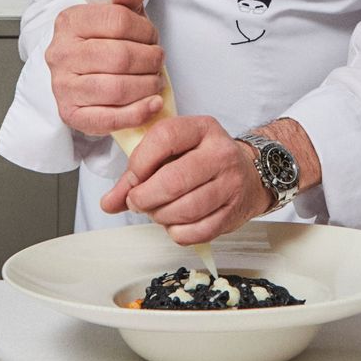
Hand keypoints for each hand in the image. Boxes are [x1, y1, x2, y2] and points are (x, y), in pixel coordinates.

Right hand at [46, 0, 164, 136]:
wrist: (79, 73)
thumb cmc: (103, 42)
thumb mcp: (116, 15)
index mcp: (69, 22)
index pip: (117, 21)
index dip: (145, 30)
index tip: (151, 37)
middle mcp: (61, 54)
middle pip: (120, 57)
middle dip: (150, 60)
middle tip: (158, 61)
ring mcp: (63, 87)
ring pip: (116, 89)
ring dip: (147, 86)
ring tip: (155, 81)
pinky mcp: (71, 115)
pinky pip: (108, 119)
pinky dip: (137, 113)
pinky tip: (153, 104)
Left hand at [99, 115, 267, 244]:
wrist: (250, 175)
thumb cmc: (203, 161)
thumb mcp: (173, 152)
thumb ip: (137, 174)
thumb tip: (109, 202)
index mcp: (202, 128)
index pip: (164, 138)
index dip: (140, 163)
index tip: (132, 179)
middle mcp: (221, 153)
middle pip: (173, 181)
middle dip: (144, 198)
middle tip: (137, 202)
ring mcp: (231, 184)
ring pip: (184, 210)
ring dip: (160, 216)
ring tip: (158, 210)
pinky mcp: (234, 213)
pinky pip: (196, 232)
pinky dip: (177, 232)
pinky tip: (176, 222)